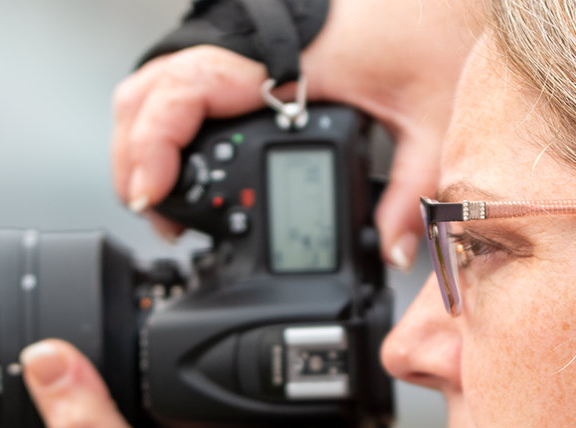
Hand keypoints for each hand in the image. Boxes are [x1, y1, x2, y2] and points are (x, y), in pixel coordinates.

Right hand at [110, 0, 481, 268]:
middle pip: (148, 91)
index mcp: (285, 59)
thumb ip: (412, 191)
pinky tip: (185, 159)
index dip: (153, 145)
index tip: (152, 195)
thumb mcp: (432, 119)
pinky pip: (186, 80)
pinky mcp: (254, 53)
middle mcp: (255, 48)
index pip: (184, 92)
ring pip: (157, 83)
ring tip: (162, 195)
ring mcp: (247, 47)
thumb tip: (393, 251)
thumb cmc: (439, 29)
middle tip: (156, 214)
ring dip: (146, 137)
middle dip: (135, 157)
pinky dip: (169, 119)